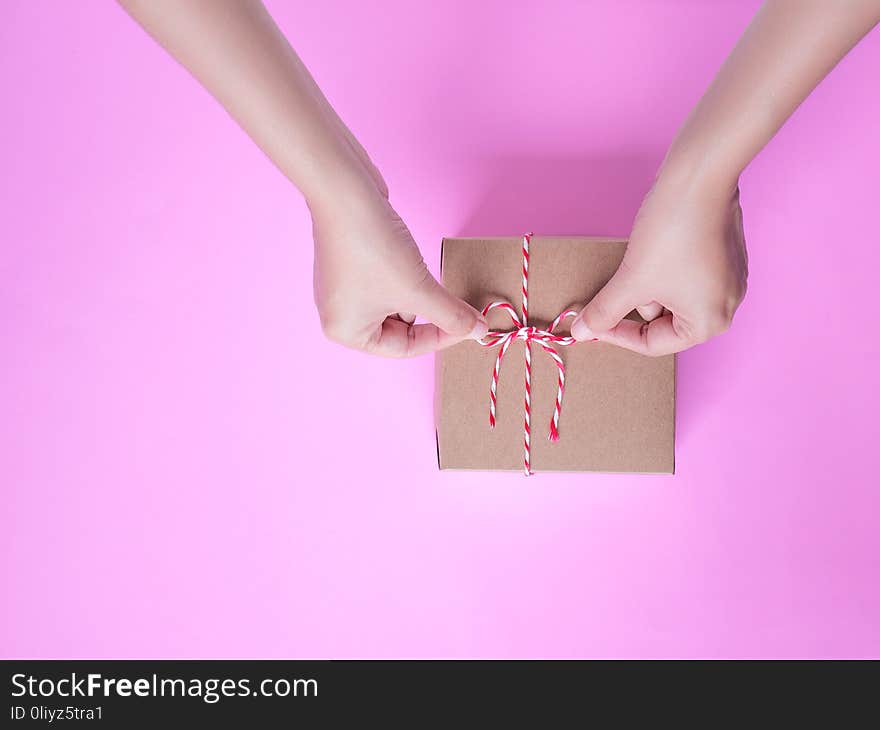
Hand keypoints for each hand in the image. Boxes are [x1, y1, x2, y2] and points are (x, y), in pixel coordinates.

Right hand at [310, 177, 487, 356]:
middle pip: (399, 327)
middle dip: (428, 313)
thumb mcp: (419, 290)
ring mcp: (344, 288)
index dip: (441, 337)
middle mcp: (339, 314)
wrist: (346, 191)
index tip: (470, 324)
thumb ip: (452, 315)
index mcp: (347, 332)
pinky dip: (405, 276)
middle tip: (454, 300)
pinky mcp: (352, 262)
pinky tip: (409, 259)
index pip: (404, 348)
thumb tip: (480, 331)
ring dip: (417, 292)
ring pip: (395, 302)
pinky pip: (386, 281)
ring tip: (422, 273)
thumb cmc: (373, 248)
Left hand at [571, 169, 747, 355]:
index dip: (616, 334)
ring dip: (651, 281)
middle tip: (628, 275)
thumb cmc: (671, 233)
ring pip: (671, 295)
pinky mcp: (725, 254)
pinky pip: (685, 274)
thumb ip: (605, 311)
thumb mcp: (631, 280)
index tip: (593, 321)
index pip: (652, 344)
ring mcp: (729, 279)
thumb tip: (581, 333)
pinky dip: (665, 266)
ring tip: (649, 252)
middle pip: (663, 320)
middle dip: (638, 299)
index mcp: (709, 323)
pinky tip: (662, 242)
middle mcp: (727, 306)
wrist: (699, 175)